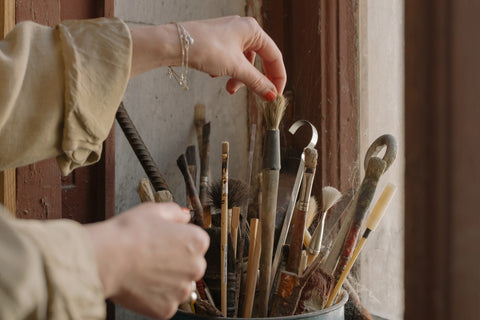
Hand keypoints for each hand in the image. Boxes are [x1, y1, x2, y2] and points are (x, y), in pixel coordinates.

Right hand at [86, 202, 208, 318]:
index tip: (163, 241)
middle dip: (176, 262)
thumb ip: (176, 212)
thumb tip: (185, 217)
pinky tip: (142, 284)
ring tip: (145, 270)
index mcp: (198, 242)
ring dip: (168, 281)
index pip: (196, 242)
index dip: (178, 240)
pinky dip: (155, 297)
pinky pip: (165, 303)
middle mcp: (196, 267)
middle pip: (191, 265)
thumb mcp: (155, 210)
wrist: (105, 258)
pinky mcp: (167, 309)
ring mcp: (182, 290)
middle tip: (153, 256)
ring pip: (180, 286)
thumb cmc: (128, 233)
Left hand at [183, 16, 285, 99]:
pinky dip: (228, 71)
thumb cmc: (205, 47)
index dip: (277, 77)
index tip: (275, 94)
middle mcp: (243, 30)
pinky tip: (216, 75)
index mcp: (252, 30)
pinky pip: (231, 60)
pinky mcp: (218, 43)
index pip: (274, 56)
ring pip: (244, 62)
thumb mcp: (235, 68)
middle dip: (256, 79)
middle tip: (257, 94)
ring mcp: (229, 35)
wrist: (175, 44)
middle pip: (260, 59)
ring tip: (229, 88)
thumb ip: (256, 82)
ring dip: (239, 78)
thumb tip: (271, 95)